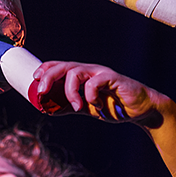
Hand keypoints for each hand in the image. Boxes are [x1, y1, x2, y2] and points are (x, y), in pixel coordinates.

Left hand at [33, 61, 166, 127]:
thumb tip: (48, 109)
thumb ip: (69, 105)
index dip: (46, 69)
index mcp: (83, 75)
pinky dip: (90, 94)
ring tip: (76, 106)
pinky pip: (95, 82)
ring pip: (76, 72)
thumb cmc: (114, 105)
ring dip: (70, 91)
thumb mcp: (86, 107)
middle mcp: (90, 70)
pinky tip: (97, 105)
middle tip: (41, 92)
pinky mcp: (114, 79)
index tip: (34, 77)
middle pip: (64, 66)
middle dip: (49, 77)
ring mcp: (102, 73)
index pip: (60, 66)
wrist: (141, 110)